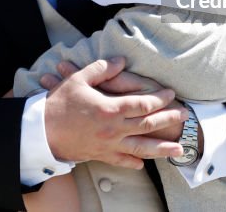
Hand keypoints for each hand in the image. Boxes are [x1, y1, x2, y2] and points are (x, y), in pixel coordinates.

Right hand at [41, 57, 186, 167]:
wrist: (40, 132)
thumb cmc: (59, 103)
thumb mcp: (79, 78)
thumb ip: (102, 68)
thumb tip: (121, 61)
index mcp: (110, 108)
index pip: (143, 104)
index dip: (159, 98)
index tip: (170, 93)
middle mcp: (114, 129)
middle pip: (148, 125)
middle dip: (168, 119)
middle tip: (184, 116)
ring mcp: (108, 145)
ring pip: (141, 148)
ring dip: (162, 148)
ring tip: (179, 148)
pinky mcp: (100, 155)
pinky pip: (121, 160)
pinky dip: (134, 162)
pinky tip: (143, 163)